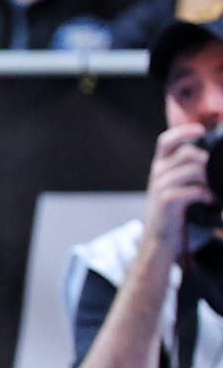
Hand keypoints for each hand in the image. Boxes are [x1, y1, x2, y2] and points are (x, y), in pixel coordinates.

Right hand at [143, 124, 214, 256]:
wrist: (159, 237)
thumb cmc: (173, 211)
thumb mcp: (175, 186)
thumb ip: (186, 170)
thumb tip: (206, 157)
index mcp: (160, 166)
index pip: (167, 140)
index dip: (183, 132)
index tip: (201, 130)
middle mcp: (158, 172)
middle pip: (185, 153)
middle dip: (202, 160)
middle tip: (208, 173)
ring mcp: (160, 186)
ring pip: (192, 170)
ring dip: (206, 180)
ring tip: (209, 192)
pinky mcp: (167, 200)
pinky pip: (192, 190)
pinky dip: (204, 194)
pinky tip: (208, 201)